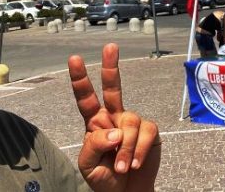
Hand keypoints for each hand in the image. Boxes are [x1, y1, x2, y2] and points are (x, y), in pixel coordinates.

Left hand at [69, 43, 160, 191]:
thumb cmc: (104, 178)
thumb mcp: (88, 166)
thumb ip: (94, 145)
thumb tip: (113, 130)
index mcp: (94, 123)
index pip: (86, 98)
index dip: (80, 79)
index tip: (74, 59)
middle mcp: (113, 117)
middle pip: (112, 88)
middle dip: (111, 67)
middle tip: (110, 46)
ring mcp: (132, 123)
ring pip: (129, 122)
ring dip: (125, 147)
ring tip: (122, 167)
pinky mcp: (149, 132)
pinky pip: (146, 132)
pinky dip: (138, 149)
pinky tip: (133, 163)